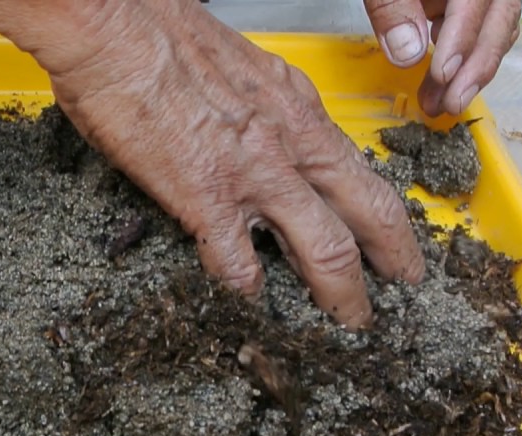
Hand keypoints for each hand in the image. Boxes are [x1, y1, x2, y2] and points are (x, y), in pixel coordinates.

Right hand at [0, 0, 424, 327]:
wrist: (116, 28)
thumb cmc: (161, 32)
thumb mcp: (236, 66)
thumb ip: (255, 107)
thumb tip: (248, 135)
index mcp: (297, 106)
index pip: (355, 168)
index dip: (378, 207)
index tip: (385, 231)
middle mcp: (292, 143)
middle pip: (367, 212)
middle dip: (393, 257)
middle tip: (405, 286)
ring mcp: (255, 176)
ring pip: (326, 249)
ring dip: (342, 293)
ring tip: (350, 321)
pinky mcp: (208, 202)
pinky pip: (237, 264)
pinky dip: (246, 291)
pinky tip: (248, 306)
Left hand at [364, 0, 521, 115]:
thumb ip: (393, 7)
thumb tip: (409, 55)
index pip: (476, 1)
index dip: (462, 39)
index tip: (443, 74)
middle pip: (500, 17)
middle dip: (476, 66)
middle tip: (449, 104)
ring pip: (498, 27)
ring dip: (474, 70)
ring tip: (443, 104)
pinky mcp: (477, 1)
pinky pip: (486, 28)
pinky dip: (471, 58)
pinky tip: (445, 83)